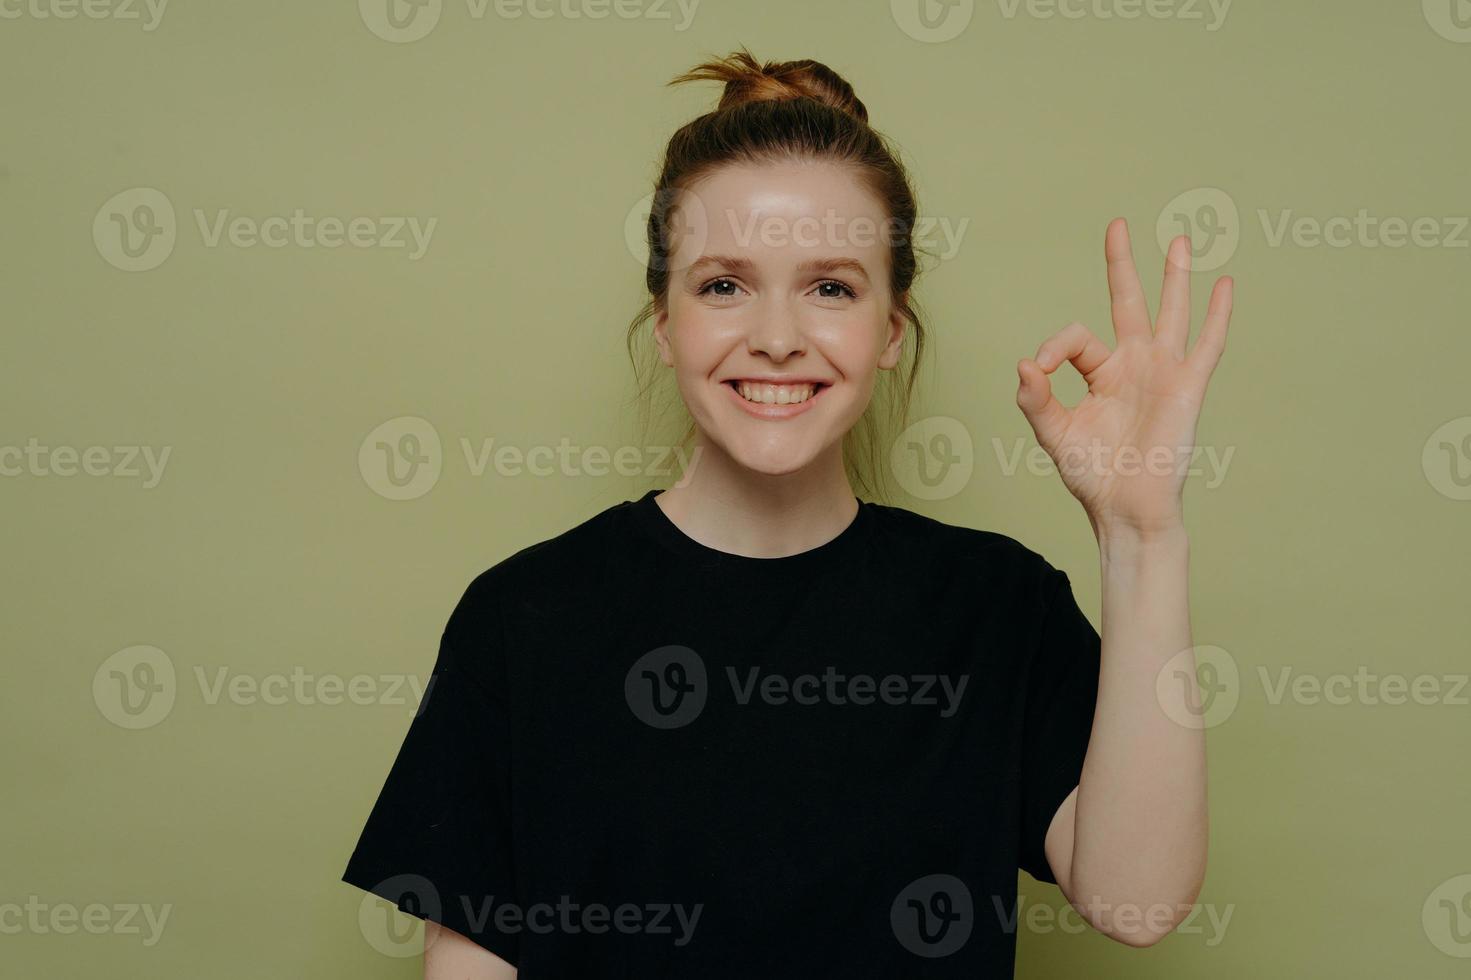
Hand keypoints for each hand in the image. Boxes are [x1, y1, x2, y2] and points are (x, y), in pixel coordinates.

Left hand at [1015, 218, 1232, 536]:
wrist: (1125, 507)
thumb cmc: (1092, 475)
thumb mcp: (1053, 433)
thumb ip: (1035, 399)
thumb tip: (1025, 364)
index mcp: (1100, 374)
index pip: (1075, 338)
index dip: (1053, 347)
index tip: (1037, 371)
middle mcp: (1132, 366)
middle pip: (1128, 302)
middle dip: (1122, 265)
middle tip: (1117, 225)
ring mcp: (1162, 372)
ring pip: (1170, 312)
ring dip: (1175, 276)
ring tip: (1180, 239)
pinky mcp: (1187, 387)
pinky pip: (1207, 344)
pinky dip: (1217, 315)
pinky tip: (1224, 285)